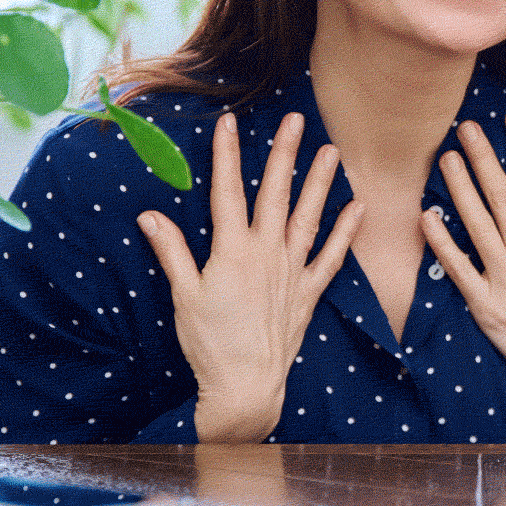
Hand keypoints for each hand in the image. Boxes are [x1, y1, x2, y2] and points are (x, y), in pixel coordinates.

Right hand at [137, 111, 363, 442]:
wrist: (246, 385)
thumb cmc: (209, 343)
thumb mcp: (183, 295)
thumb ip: (172, 252)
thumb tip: (149, 215)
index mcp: (232, 251)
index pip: (227, 191)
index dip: (226, 154)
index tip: (228, 122)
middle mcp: (266, 254)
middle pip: (275, 194)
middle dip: (284, 153)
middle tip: (296, 119)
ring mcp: (292, 271)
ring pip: (308, 217)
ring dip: (320, 183)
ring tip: (332, 151)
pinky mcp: (309, 292)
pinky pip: (332, 257)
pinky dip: (345, 232)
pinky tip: (356, 207)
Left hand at [420, 106, 505, 406]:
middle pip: (501, 195)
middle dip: (484, 157)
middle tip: (466, 126)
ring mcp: (504, 279)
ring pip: (476, 223)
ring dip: (459, 188)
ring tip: (446, 157)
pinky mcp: (486, 306)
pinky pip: (458, 268)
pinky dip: (442, 242)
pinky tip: (427, 215)